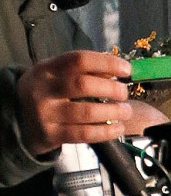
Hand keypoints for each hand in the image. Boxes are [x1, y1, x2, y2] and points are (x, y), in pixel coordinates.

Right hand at [15, 51, 135, 152]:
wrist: (18, 119)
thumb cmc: (47, 93)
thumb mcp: (56, 75)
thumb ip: (83, 71)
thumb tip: (116, 72)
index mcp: (47, 69)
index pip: (79, 60)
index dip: (106, 63)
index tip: (126, 69)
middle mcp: (44, 90)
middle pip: (84, 85)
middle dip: (111, 89)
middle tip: (124, 93)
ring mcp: (46, 114)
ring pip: (87, 112)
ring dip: (114, 111)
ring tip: (126, 111)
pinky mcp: (52, 135)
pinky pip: (84, 134)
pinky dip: (106, 131)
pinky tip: (118, 128)